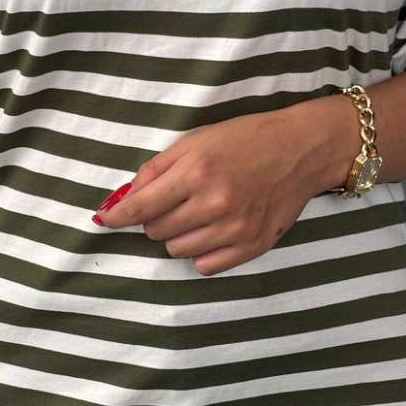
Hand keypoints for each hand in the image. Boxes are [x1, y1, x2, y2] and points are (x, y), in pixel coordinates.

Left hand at [92, 97, 360, 275]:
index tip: (104, 220)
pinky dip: (201, 252)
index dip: (115, 217)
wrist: (301, 149)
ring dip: (178, 234)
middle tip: (175, 199)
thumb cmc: (245, 139)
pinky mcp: (252, 246)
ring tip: (197, 212)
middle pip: (155, 231)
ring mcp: (235, 230)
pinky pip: (205, 266)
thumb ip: (155, 170)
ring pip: (177, 250)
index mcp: (196, 173)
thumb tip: (123, 200)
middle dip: (155, 217)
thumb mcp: (195, 141)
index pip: (139, 209)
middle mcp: (214, 205)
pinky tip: (213, 230)